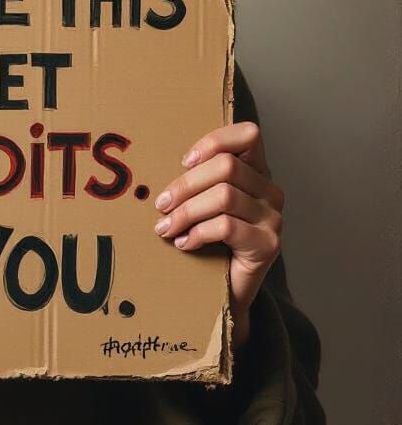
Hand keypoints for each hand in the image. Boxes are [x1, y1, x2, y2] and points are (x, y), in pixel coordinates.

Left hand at [153, 121, 283, 350]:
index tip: (184, 161)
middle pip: (227, 167)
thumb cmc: (209, 239)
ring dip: (186, 212)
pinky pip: (227, 227)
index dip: (214, 141)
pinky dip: (197, 233)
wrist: (226, 290)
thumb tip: (151, 167)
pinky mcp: (269, 245)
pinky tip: (184, 243)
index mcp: (255, 171)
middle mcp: (270, 191)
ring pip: (224, 197)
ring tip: (166, 227)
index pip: (248, 135)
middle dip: (186, 185)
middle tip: (160, 205)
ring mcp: (273, 218)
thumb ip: (195, 180)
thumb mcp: (201, 201)